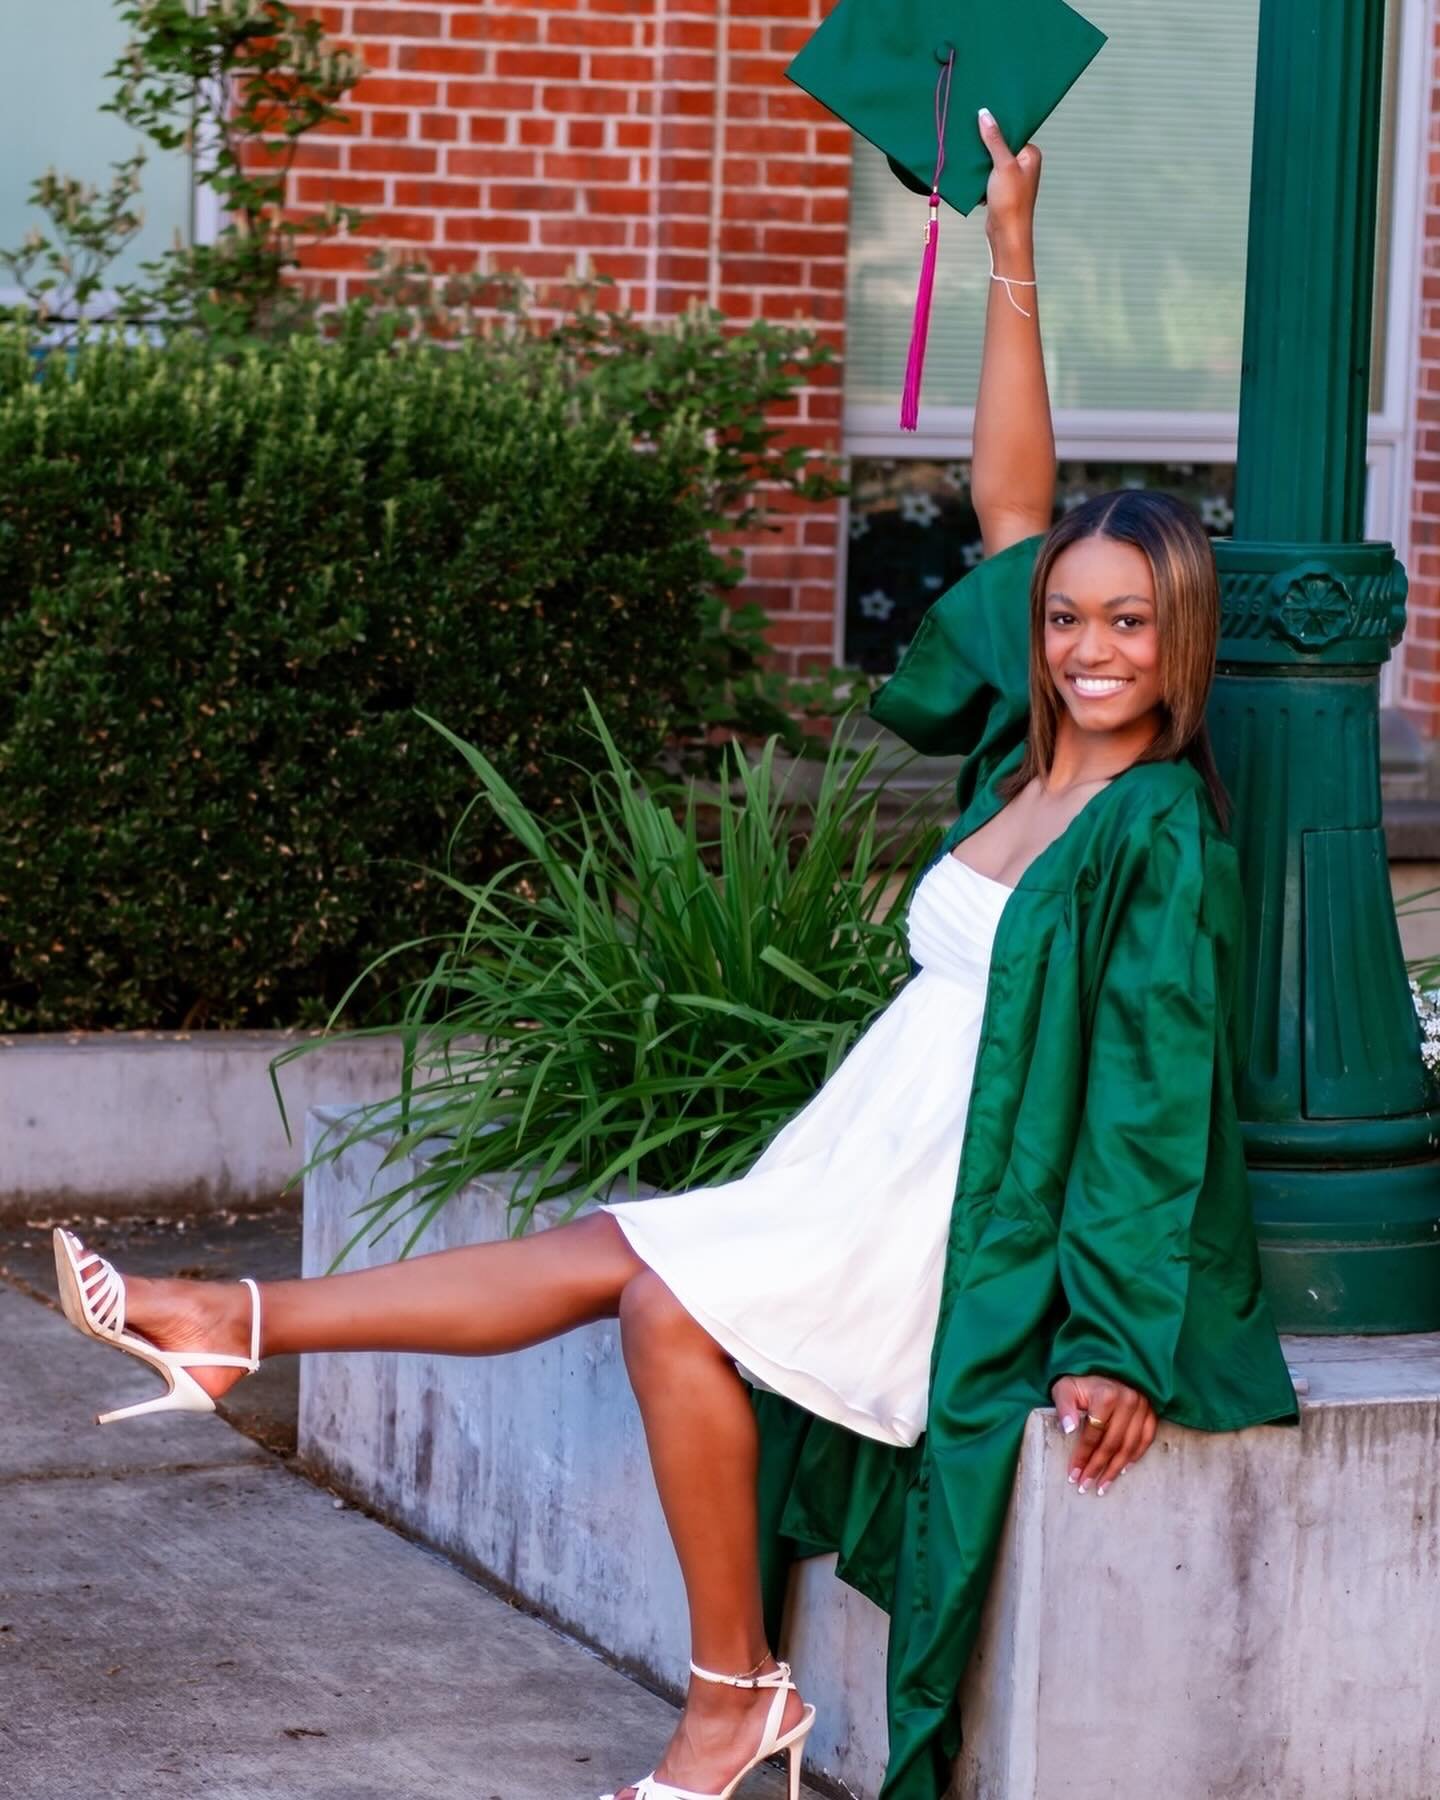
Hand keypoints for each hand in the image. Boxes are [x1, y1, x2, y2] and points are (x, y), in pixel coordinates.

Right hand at [977, 107, 1041, 246]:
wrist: (1006, 234)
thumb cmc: (1012, 202)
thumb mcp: (1003, 164)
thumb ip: (994, 139)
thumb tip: (985, 114)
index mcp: (1030, 154)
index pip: (1012, 132)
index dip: (997, 125)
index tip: (980, 117)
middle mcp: (1023, 164)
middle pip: (1000, 145)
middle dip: (985, 143)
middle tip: (969, 133)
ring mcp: (1011, 178)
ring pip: (991, 160)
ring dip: (980, 160)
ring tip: (966, 152)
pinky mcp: (999, 189)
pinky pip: (986, 174)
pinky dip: (978, 174)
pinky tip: (969, 172)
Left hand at [1050, 1373, 1155, 1495]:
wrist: (1106, 1364)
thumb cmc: (1083, 1379)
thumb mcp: (1066, 1386)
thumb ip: (1064, 1406)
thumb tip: (1068, 1430)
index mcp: (1107, 1395)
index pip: (1093, 1434)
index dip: (1082, 1456)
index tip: (1073, 1474)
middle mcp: (1128, 1401)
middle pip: (1112, 1443)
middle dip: (1097, 1468)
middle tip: (1086, 1485)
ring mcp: (1143, 1406)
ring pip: (1130, 1446)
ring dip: (1116, 1469)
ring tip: (1103, 1485)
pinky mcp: (1152, 1411)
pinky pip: (1146, 1439)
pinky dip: (1136, 1456)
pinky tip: (1123, 1469)